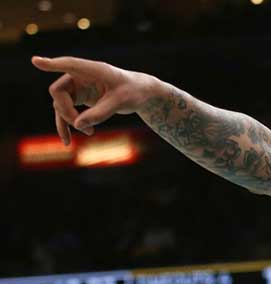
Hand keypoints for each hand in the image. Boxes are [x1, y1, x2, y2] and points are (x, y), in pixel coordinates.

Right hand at [31, 55, 157, 144]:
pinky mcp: (79, 97)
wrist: (140, 93)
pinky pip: (65, 111)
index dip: (52, 64)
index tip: (36, 61)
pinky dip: (66, 125)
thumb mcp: (120, 103)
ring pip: (60, 104)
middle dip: (66, 112)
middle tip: (82, 127)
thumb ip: (100, 113)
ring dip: (68, 121)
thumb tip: (76, 126)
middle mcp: (80, 75)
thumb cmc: (133, 92)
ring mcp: (78, 86)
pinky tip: (68, 141)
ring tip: (84, 136)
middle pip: (59, 92)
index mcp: (92, 69)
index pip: (68, 64)